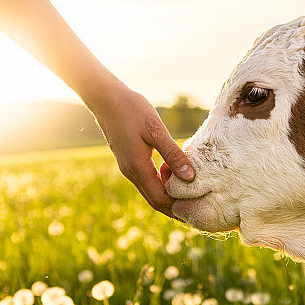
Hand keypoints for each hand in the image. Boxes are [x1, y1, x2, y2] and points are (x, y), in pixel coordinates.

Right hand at [92, 87, 194, 216]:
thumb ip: (173, 154)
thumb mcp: (156, 130)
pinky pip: (147, 180)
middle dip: (175, 206)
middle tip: (198, 205)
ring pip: (151, 191)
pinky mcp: (129, 161)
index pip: (160, 199)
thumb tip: (190, 177)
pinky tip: (174, 170)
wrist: (106, 99)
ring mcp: (128, 168)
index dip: (178, 206)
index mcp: (137, 168)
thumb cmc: (132, 110)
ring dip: (169, 193)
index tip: (198, 203)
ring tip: (190, 187)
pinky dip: (162, 181)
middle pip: (156, 201)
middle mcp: (131, 173)